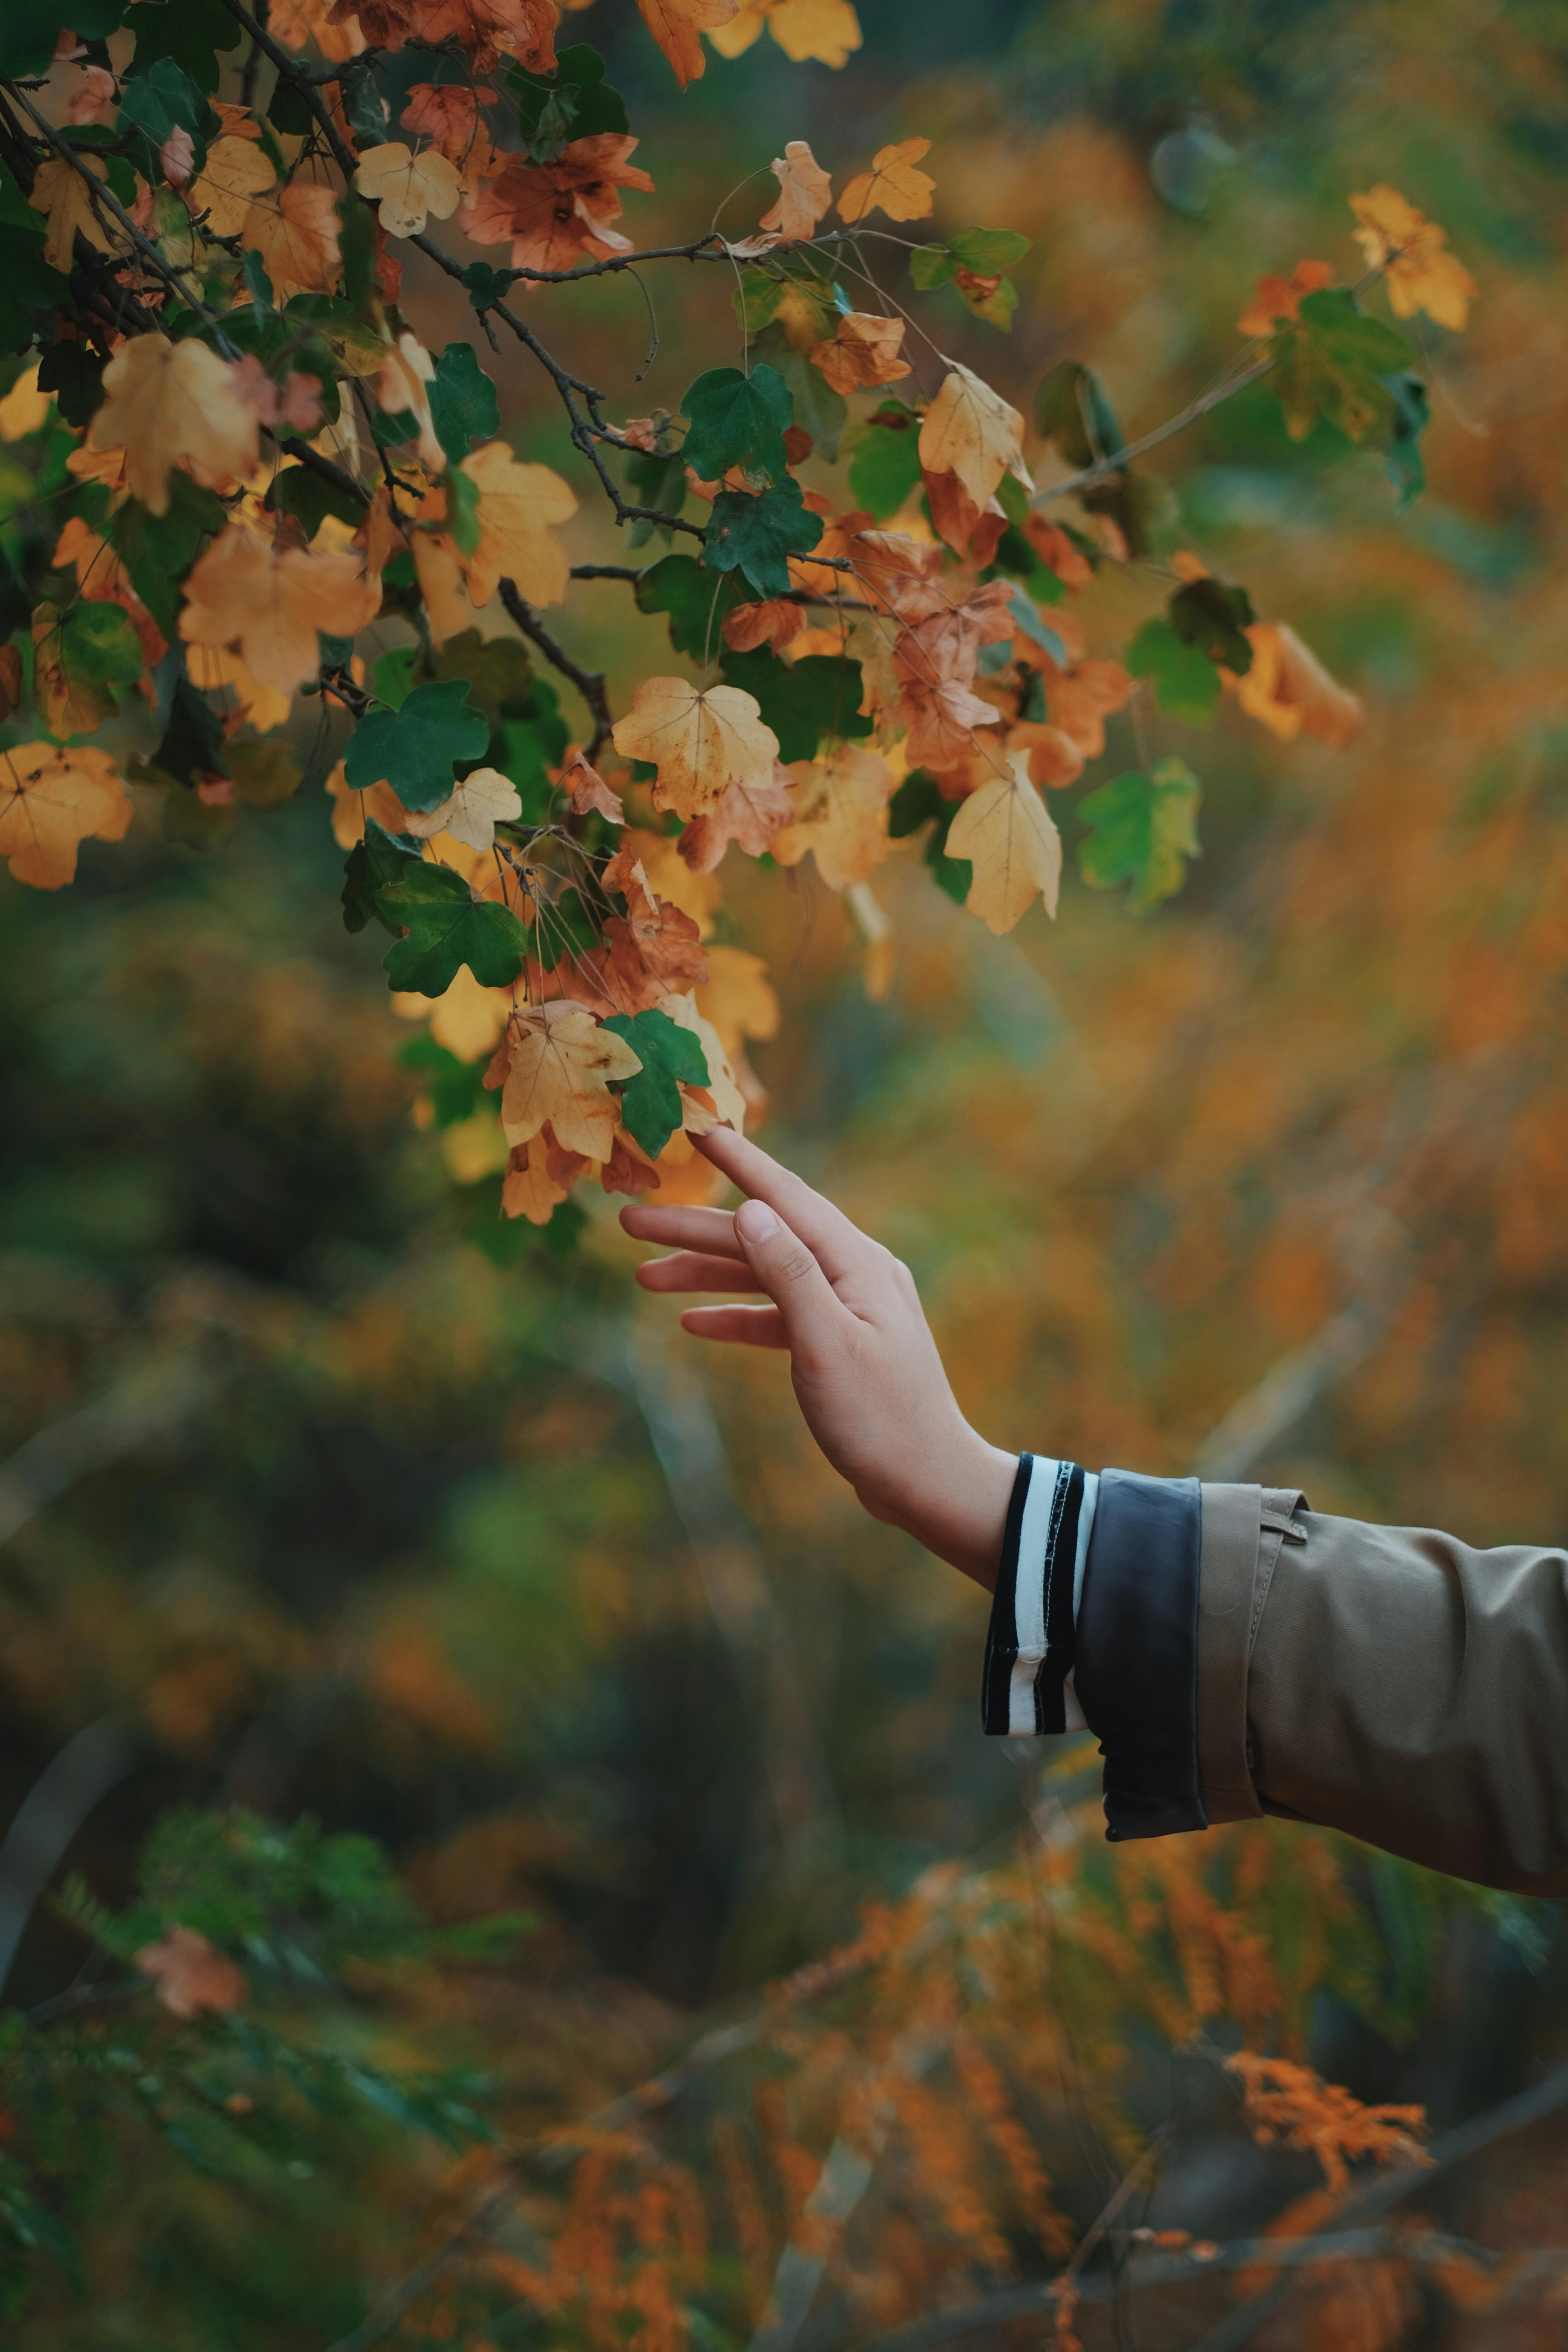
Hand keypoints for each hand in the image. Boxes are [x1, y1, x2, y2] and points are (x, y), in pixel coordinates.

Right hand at [620, 1129, 1016, 1589]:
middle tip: (630, 1222)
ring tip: (645, 1277)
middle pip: (764, 1237)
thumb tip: (751, 1210)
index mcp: (856, 1263)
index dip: (740, 1162)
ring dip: (708, 1274)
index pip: (787, 1197)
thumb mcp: (827, 1345)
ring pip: (765, 1276)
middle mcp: (855, 1273)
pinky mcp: (840, 1343)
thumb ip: (789, 1275)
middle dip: (696, 1229)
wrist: (929, 1484)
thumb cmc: (882, 1419)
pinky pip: (779, 1316)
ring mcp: (848, 1308)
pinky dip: (738, 1315)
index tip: (697, 1128)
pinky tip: (693, 1322)